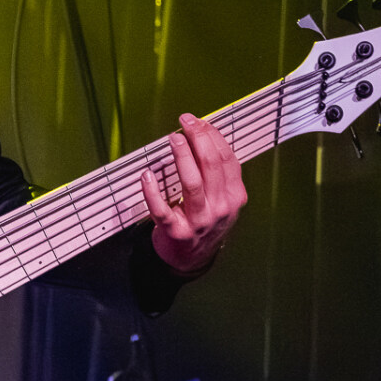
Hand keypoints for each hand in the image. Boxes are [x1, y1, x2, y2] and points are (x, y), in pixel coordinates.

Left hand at [141, 113, 247, 275]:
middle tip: (185, 122)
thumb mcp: (222, 199)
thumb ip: (217, 173)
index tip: (199, 121)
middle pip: (211, 167)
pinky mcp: (175, 231)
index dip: (213, 137)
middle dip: (199, 139)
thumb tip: (204, 135)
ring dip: (182, 158)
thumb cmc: (205, 220)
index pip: (227, 160)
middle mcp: (220, 208)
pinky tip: (147, 176)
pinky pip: (162, 210)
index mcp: (234, 196)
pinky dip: (152, 192)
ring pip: (192, 184)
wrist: (192, 259)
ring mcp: (198, 221)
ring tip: (174, 139)